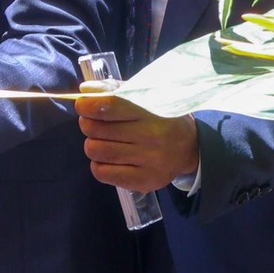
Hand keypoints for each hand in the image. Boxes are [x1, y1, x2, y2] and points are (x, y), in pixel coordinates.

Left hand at [77, 87, 200, 192]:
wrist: (191, 148)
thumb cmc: (162, 117)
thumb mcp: (146, 97)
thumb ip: (114, 90)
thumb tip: (84, 90)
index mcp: (152, 112)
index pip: (110, 106)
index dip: (87, 105)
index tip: (83, 105)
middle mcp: (152, 137)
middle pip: (96, 130)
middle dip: (88, 124)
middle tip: (94, 123)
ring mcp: (149, 162)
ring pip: (96, 151)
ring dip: (93, 144)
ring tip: (103, 141)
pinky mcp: (144, 181)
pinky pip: (102, 173)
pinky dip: (98, 164)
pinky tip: (109, 159)